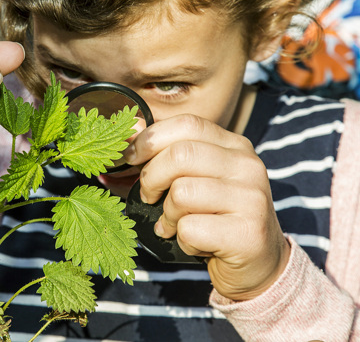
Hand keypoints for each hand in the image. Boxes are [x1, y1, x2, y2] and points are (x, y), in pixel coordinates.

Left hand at [124, 114, 289, 300]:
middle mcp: (248, 166)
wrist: (259, 264)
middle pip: (180, 155)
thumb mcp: (194, 178)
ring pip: (182, 193)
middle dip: (151, 178)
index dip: (151, 139)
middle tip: (148, 197)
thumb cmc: (215, 216)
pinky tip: (195, 244)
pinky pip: (190, 229)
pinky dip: (182, 240)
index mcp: (234, 145)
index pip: (187, 124)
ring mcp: (252, 199)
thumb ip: (164, 152)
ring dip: (168, 214)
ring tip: (176, 224)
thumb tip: (130, 127)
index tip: (131, 158)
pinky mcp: (248, 234)